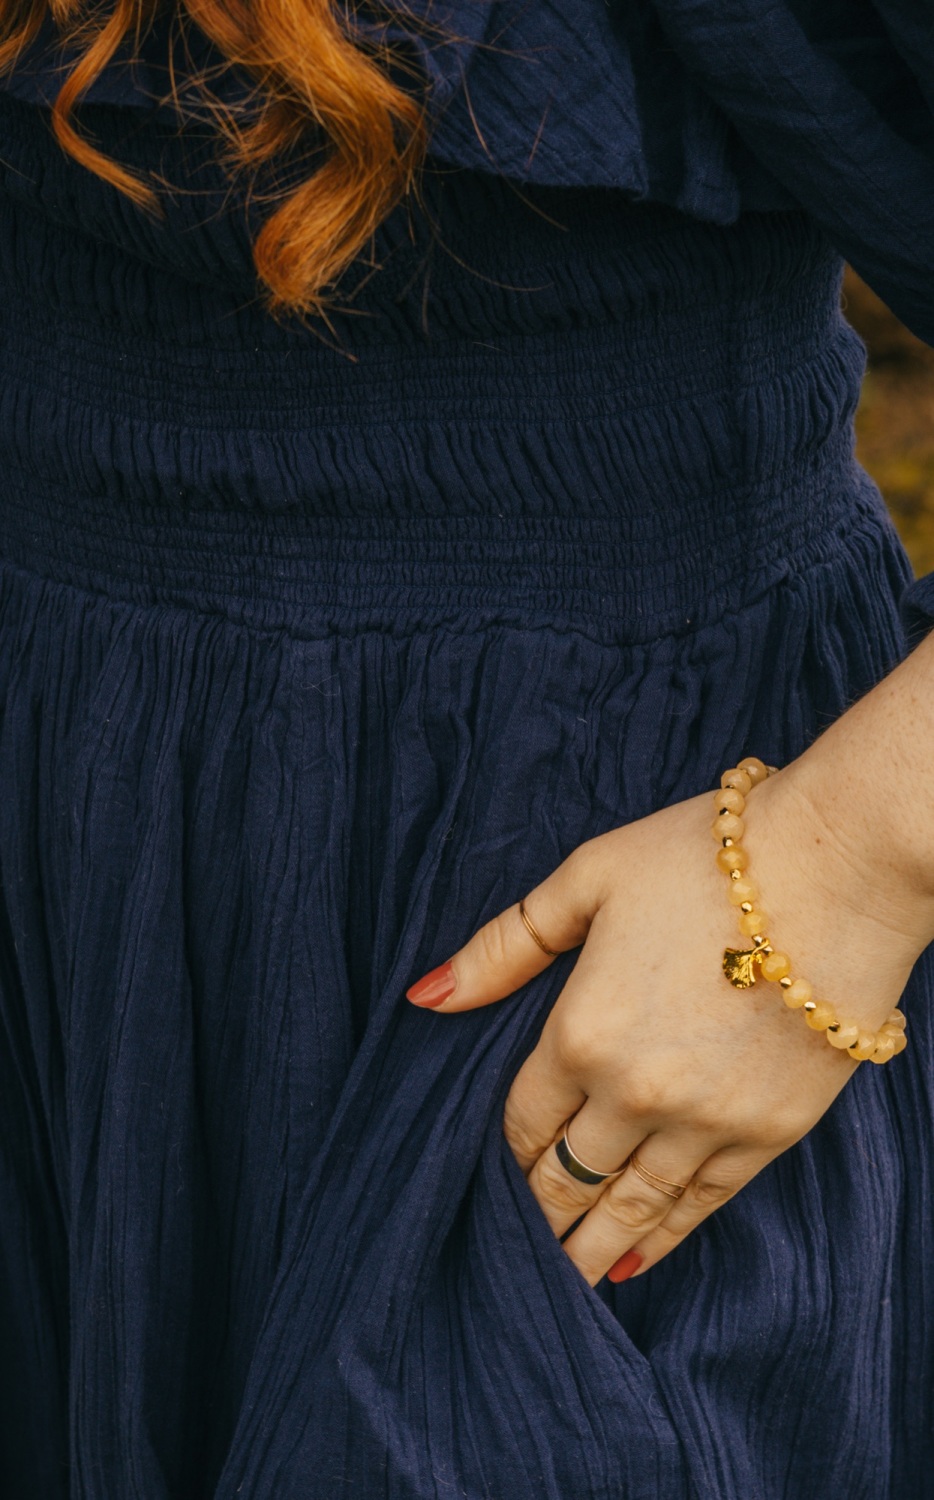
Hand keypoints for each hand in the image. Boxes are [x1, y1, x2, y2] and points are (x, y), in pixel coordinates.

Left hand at [406, 764, 921, 1286]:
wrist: (840, 866)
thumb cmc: (704, 858)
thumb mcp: (588, 879)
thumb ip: (505, 946)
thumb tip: (426, 997)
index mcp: (580, 1031)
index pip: (522, 1120)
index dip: (503, 1152)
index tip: (490, 1177)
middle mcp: (636, 1092)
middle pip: (567, 1175)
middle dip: (536, 1213)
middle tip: (510, 1253)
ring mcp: (707, 1119)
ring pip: (630, 1206)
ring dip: (588, 1247)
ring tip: (559, 1281)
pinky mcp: (771, 1131)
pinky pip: (702, 1204)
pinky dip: (662, 1238)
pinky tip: (632, 1261)